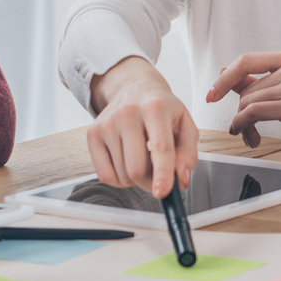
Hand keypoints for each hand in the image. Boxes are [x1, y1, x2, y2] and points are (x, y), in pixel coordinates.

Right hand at [87, 57, 197, 196]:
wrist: (133, 88)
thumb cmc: (162, 109)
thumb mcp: (185, 124)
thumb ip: (188, 154)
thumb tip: (181, 180)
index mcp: (156, 108)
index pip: (160, 147)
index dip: (163, 174)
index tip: (162, 193)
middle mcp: (128, 113)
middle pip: (136, 168)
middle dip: (150, 182)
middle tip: (158, 177)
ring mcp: (107, 123)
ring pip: (122, 175)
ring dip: (135, 179)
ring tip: (142, 160)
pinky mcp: (92, 133)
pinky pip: (104, 175)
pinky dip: (119, 179)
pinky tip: (126, 163)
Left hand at [209, 51, 280, 148]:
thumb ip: (262, 82)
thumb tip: (229, 76)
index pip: (247, 60)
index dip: (226, 77)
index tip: (213, 92)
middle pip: (246, 89)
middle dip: (238, 112)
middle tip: (241, 129)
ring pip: (247, 103)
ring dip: (242, 124)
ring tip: (249, 136)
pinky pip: (253, 113)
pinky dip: (242, 126)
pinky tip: (247, 135)